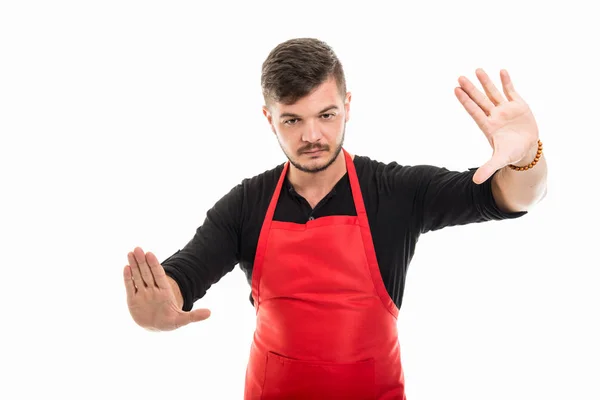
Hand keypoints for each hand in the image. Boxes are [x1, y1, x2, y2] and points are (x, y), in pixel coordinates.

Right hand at [124, 246, 210, 330]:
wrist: (156, 326)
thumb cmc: (170, 321)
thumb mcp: (182, 319)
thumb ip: (194, 316)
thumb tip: (210, 313)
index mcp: (164, 291)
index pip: (159, 275)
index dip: (154, 264)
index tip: (150, 254)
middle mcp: (152, 289)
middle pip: (147, 273)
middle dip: (142, 261)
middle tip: (138, 248)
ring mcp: (142, 294)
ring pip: (138, 277)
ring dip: (134, 265)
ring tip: (130, 253)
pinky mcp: (133, 300)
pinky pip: (130, 287)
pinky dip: (128, 278)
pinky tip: (126, 267)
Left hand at [455, 68, 539, 183]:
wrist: (526, 150)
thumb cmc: (511, 154)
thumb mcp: (499, 160)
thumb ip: (487, 169)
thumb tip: (475, 182)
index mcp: (488, 126)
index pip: (474, 110)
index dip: (465, 100)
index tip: (456, 89)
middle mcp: (494, 115)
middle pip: (480, 99)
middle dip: (471, 89)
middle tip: (460, 77)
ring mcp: (505, 109)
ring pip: (493, 93)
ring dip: (486, 82)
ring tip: (477, 69)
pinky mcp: (518, 106)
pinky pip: (511, 91)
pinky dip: (507, 82)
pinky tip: (502, 71)